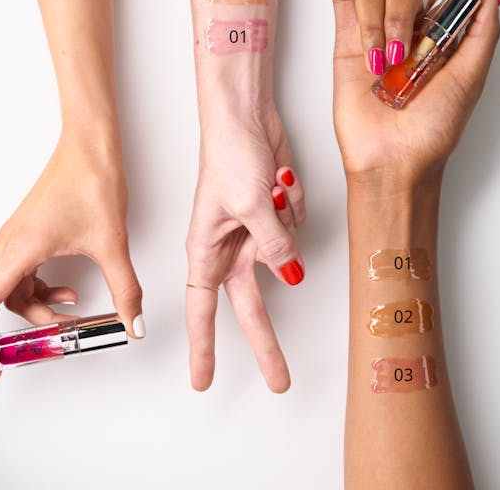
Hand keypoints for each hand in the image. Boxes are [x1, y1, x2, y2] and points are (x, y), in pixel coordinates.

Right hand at [0, 131, 143, 380]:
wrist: (90, 144)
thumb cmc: (91, 181)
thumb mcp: (111, 244)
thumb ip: (124, 290)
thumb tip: (133, 323)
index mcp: (20, 249)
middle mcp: (9, 243)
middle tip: (10, 359)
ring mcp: (15, 236)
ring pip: (6, 286)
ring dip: (30, 307)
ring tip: (67, 315)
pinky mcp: (27, 231)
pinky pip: (19, 271)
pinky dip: (37, 289)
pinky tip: (68, 290)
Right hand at [186, 104, 305, 391]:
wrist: (245, 118)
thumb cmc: (227, 155)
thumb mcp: (250, 207)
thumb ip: (272, 246)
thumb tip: (292, 275)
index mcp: (206, 249)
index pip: (202, 309)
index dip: (203, 347)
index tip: (202, 380)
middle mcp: (229, 246)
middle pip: (250, 306)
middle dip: (266, 341)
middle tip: (279, 380)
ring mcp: (254, 232)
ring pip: (284, 257)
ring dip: (286, 226)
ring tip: (272, 187)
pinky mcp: (276, 215)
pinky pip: (298, 227)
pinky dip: (295, 206)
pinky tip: (281, 181)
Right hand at [329, 0, 499, 181]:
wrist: (392, 158)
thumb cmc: (433, 129)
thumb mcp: (471, 79)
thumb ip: (482, 31)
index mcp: (443, 29)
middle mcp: (409, 23)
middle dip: (404, 13)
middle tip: (405, 55)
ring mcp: (375, 28)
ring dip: (378, 24)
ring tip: (381, 65)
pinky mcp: (345, 37)